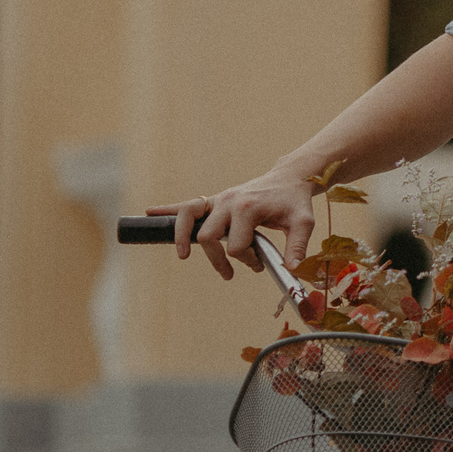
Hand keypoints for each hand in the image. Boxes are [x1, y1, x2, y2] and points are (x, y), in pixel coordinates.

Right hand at [146, 167, 317, 280]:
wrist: (289, 178)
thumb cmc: (295, 201)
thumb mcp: (303, 222)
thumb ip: (297, 246)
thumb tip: (292, 271)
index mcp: (248, 208)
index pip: (235, 245)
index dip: (247, 261)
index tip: (259, 263)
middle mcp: (229, 202)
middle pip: (208, 236)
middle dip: (219, 259)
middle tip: (232, 273)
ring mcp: (219, 200)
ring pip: (188, 217)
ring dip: (182, 237)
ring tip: (184, 256)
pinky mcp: (215, 201)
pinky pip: (186, 205)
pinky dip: (167, 210)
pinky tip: (149, 213)